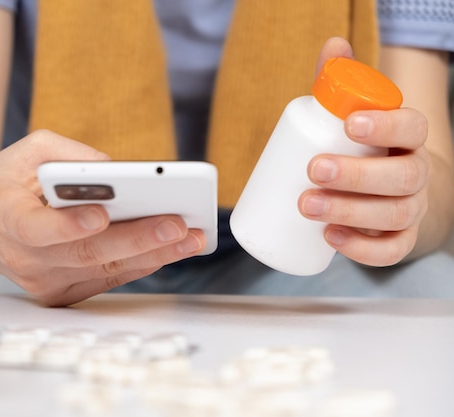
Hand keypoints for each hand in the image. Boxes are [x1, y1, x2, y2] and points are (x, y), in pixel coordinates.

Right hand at [0, 130, 204, 305]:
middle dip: (137, 239)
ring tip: (191, 237)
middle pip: (86, 253)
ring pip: (105, 271)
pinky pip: (107, 279)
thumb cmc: (6, 182)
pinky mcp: (61, 292)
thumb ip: (71, 156)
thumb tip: (122, 174)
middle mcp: (23, 257)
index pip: (36, 228)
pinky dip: (141, 263)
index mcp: (7, 216)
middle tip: (178, 225)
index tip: (101, 216)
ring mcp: (43, 281)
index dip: (68, 225)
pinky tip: (171, 249)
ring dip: (153, 255)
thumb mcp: (29, 150)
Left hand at [298, 37, 428, 265]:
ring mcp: (411, 210)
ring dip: (350, 211)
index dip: (386, 126)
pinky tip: (330, 239)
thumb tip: (333, 44)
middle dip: (356, 175)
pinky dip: (363, 249)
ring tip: (307, 205)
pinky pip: (392, 252)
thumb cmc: (365, 147)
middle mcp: (416, 174)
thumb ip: (342, 81)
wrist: (390, 191)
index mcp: (408, 139)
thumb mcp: (354, 114)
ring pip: (394, 215)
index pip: (412, 128)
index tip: (349, 124)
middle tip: (314, 170)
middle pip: (402, 177)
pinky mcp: (399, 239)